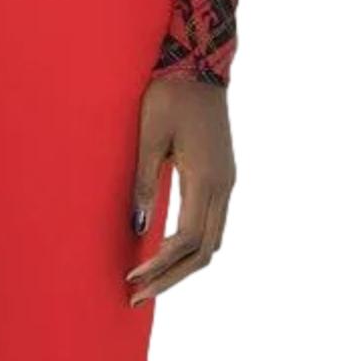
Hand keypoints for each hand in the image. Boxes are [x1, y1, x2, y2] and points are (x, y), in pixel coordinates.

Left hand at [125, 76, 235, 305]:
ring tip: (149, 282)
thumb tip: (138, 228)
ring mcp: (227, 182)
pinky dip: (191, 248)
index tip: (132, 279)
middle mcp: (224, 186)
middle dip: (171, 277)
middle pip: (204, 252)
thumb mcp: (149, 136)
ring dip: (183, 266)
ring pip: (212, 242)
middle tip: (136, 295)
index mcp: (206, 178)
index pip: (187, 241)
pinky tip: (166, 252)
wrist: (199, 64)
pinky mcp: (223, 177)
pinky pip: (212, 225)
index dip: (160, 265)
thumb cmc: (169, 95)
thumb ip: (144, 182)